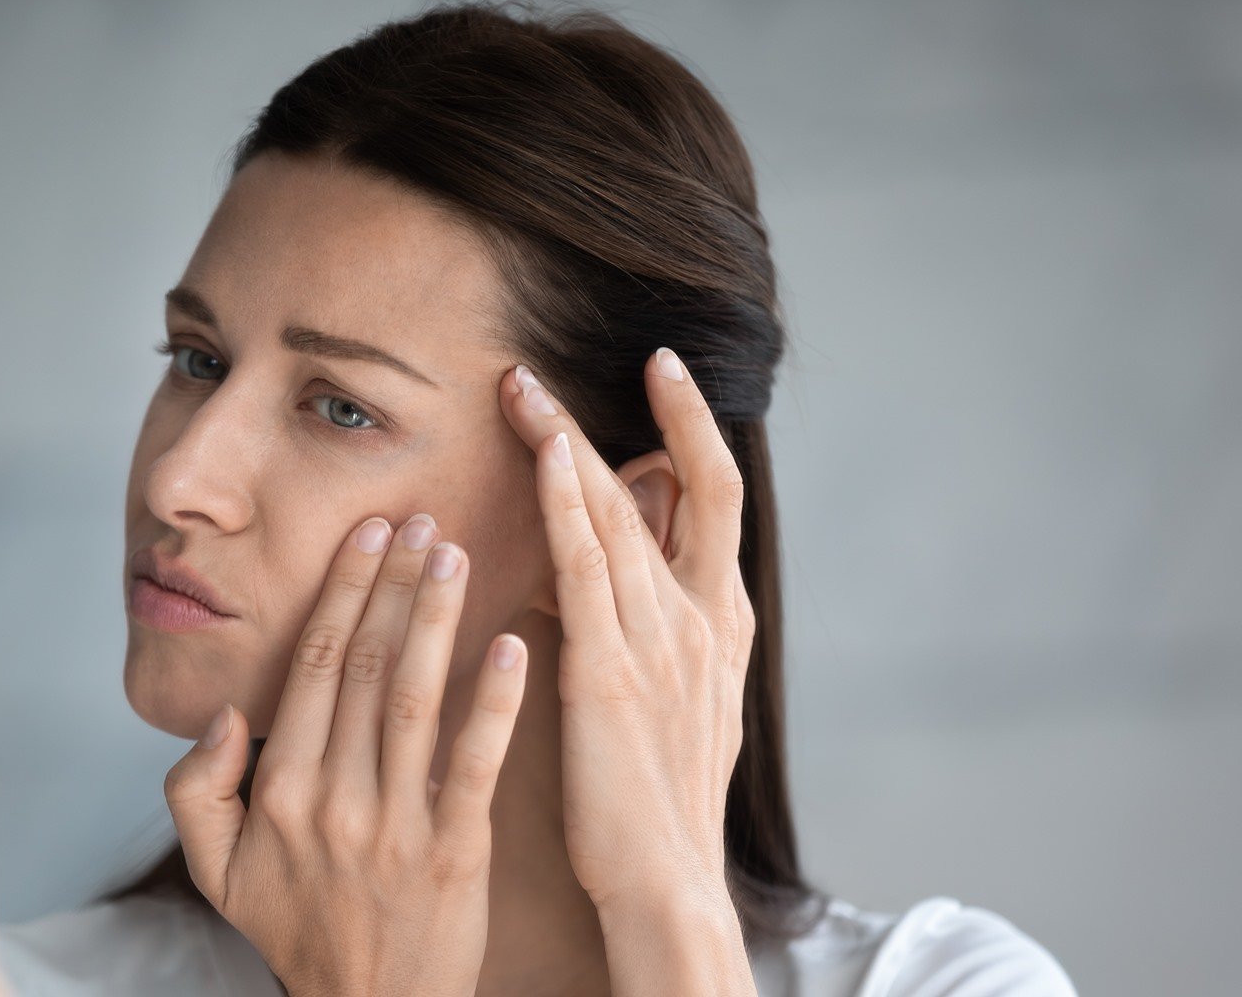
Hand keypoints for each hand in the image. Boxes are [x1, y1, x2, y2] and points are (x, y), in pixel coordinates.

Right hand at [162, 515, 528, 996]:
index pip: (314, 666)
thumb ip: (197, 788)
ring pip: (417, 698)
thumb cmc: (297, 932)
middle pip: (367, 665)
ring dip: (437, 617)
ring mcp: (396, 825)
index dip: (342, 592)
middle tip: (421, 516)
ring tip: (457, 553)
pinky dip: (496, 700)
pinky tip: (513, 643)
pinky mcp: (456, 852)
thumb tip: (226, 716)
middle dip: (394, 583)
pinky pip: (476, 761)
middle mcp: (333, 798)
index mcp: (278, 790)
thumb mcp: (215, 869)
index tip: (368, 535)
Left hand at [500, 351, 756, 916]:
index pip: (716, 496)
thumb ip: (655, 634)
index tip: (664, 373)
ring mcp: (659, 638)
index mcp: (724, 623)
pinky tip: (540, 453)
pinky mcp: (608, 668)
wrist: (666, 881)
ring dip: (566, 439)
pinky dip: (565, 500)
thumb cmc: (660, 804)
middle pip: (669, 483)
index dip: (692, 427)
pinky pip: (585, 564)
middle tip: (557, 365)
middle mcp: (701, 616)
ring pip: (616, 513)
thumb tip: (611, 577)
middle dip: (625, 412)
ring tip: (521, 386)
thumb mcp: (680, 704)